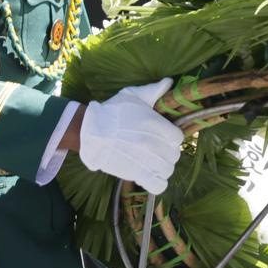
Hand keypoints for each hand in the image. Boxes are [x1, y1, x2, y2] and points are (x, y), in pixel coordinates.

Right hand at [78, 78, 182, 194]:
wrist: (89, 132)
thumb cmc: (112, 111)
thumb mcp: (133, 95)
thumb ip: (154, 90)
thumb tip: (170, 82)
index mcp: (156, 124)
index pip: (178, 137)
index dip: (172, 137)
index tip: (164, 136)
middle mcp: (154, 144)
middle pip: (174, 154)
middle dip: (167, 152)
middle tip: (157, 149)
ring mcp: (146, 160)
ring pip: (168, 170)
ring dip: (163, 167)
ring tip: (153, 162)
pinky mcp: (136, 174)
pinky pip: (159, 185)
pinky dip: (158, 182)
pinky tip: (151, 175)